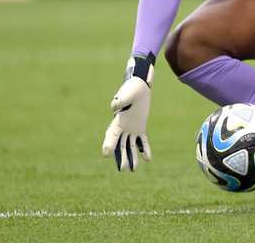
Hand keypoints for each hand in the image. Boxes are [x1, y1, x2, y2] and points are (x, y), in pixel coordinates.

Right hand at [102, 54, 153, 171]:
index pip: (112, 135)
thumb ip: (120, 100)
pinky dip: (144, 149)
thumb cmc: (131, 88)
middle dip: (121, 157)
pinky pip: (142, 141)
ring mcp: (131, 128)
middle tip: (123, 169)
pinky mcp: (140, 126)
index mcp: (118, 120)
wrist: (140, 85)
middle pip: (120, 145)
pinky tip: (148, 159)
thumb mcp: (126, 94)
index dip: (108, 144)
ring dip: (131, 157)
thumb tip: (114, 107)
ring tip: (133, 170)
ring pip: (130, 146)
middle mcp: (123, 127)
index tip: (105, 154)